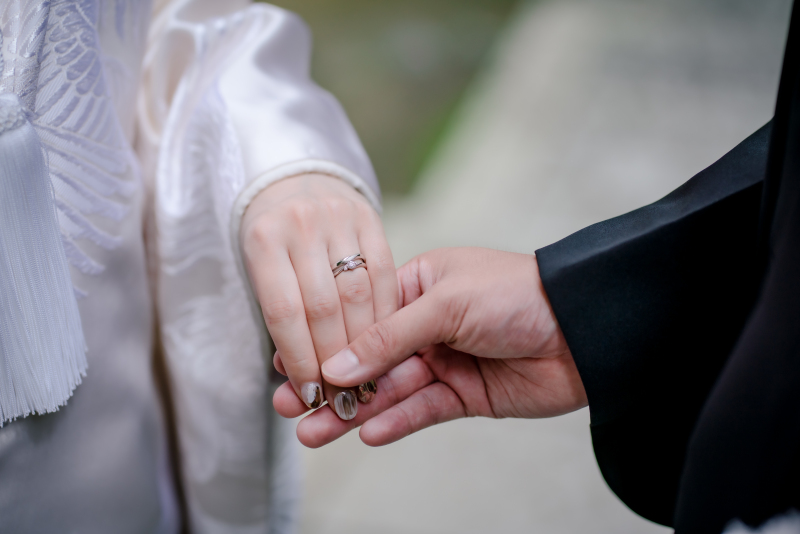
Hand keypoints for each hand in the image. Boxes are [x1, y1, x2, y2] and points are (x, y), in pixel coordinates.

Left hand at [240, 173, 396, 419]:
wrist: (292, 178)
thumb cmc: (272, 236)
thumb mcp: (261, 269)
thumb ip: (282, 316)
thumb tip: (299, 379)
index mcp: (263, 239)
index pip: (283, 313)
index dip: (299, 359)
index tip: (311, 394)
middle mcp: (300, 222)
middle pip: (323, 307)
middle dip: (335, 361)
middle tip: (344, 398)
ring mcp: (337, 215)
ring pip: (357, 293)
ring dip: (365, 344)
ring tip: (367, 380)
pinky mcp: (369, 215)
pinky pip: (384, 272)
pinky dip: (385, 312)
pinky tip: (386, 340)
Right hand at [274, 247, 586, 446]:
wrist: (583, 328)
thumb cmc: (515, 294)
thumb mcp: (444, 304)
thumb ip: (387, 338)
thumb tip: (335, 365)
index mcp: (418, 287)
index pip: (359, 316)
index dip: (325, 341)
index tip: (287, 360)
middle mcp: (426, 324)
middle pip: (368, 358)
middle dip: (329, 382)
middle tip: (289, 405)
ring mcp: (444, 360)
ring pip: (389, 390)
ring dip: (353, 411)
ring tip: (313, 431)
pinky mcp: (464, 394)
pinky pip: (422, 410)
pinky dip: (396, 421)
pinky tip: (367, 433)